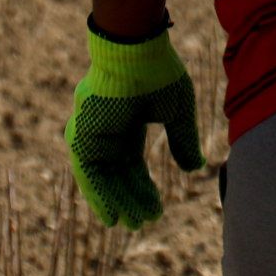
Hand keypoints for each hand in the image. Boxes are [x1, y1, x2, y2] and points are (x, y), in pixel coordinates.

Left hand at [63, 17, 203, 229]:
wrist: (135, 51)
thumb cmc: (158, 73)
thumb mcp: (177, 113)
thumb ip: (182, 141)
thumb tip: (193, 168)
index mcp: (126, 124)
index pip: (132, 165)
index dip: (144, 188)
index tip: (156, 209)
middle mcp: (106, 132)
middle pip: (116, 175)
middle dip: (130, 199)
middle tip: (142, 222)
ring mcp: (92, 134)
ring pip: (100, 177)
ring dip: (113, 201)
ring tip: (127, 224)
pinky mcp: (82, 135)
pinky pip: (88, 172)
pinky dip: (97, 194)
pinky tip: (110, 213)